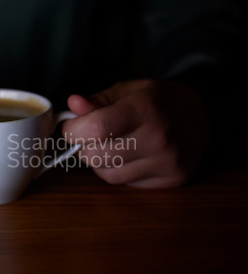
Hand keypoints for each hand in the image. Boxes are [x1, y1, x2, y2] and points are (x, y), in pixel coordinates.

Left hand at [63, 79, 208, 187]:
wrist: (201, 115)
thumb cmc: (157, 101)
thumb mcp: (127, 91)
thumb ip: (97, 101)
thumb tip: (73, 105)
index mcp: (145, 109)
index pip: (96, 128)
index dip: (73, 130)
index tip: (72, 126)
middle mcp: (158, 138)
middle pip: (96, 156)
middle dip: (84, 146)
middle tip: (93, 135)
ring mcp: (167, 163)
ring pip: (107, 174)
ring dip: (100, 161)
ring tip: (113, 145)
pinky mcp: (172, 180)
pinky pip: (125, 183)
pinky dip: (118, 171)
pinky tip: (130, 156)